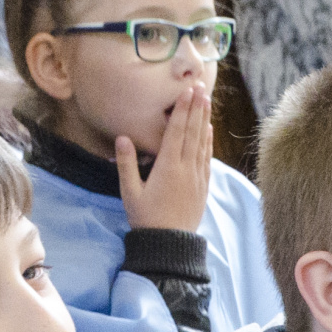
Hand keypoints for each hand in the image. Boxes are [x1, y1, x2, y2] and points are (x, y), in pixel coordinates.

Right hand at [118, 85, 214, 234]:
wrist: (170, 245)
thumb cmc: (146, 219)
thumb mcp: (130, 193)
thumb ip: (127, 164)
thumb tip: (123, 137)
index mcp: (168, 167)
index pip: (177, 131)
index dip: (183, 109)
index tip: (188, 91)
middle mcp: (186, 168)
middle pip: (193, 132)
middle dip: (197, 107)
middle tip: (201, 86)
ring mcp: (197, 177)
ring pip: (202, 142)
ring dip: (205, 119)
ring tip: (207, 100)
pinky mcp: (203, 186)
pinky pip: (207, 157)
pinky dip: (208, 141)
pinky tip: (209, 130)